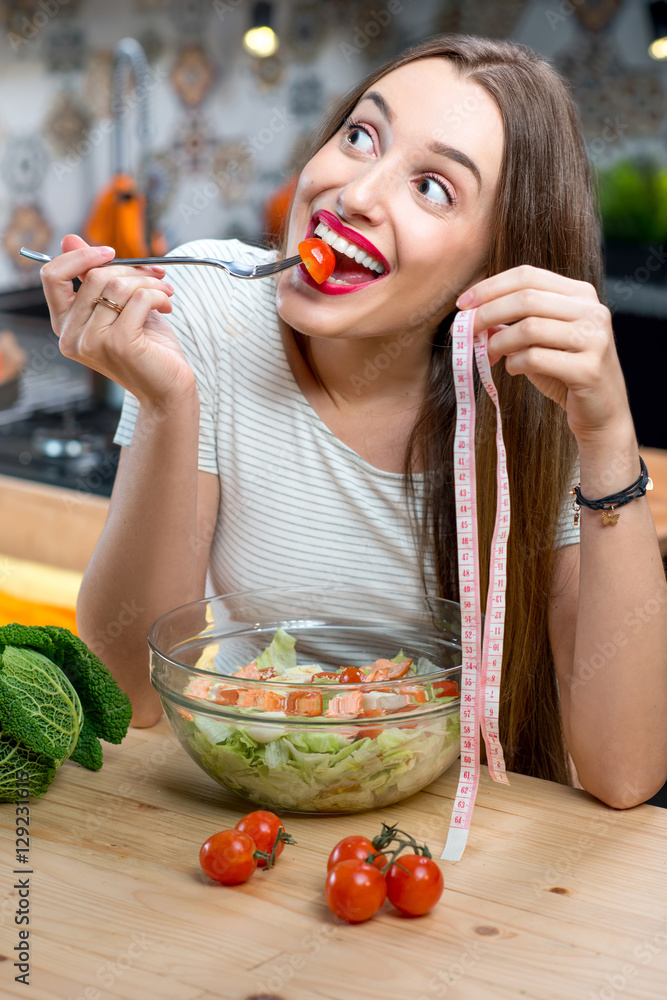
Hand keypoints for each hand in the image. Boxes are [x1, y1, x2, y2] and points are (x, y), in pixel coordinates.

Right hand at [40, 234, 195, 407]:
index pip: (52, 276)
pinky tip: (167, 306)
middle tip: (156, 275)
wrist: (168, 389)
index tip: (111, 252)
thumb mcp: (118, 307)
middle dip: (131, 269)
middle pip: (93, 276)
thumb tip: (69, 239)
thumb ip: (94, 276)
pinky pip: (138, 298)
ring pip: (117, 285)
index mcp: (65, 325)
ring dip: (148, 282)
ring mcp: (93, 342)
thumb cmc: (147, 349)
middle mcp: (72, 336)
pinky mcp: (118, 344)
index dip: (80, 256)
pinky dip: (158, 295)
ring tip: (165, 292)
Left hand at [457, 264, 632, 444]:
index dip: (489, 287)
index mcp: (581, 294)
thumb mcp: (539, 341)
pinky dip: (514, 364)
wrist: (601, 413)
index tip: (462, 304)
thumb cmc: (565, 374)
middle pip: (525, 298)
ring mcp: (593, 339)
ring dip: (498, 342)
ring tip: (488, 355)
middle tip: (463, 331)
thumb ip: (514, 323)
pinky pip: (535, 358)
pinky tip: (512, 369)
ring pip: (529, 328)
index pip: (527, 276)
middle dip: (486, 313)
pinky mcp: (588, 369)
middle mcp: (592, 311)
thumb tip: (472, 315)